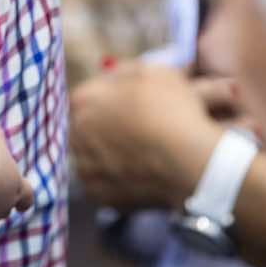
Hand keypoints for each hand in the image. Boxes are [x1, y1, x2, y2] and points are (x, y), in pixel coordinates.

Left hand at [70, 61, 228, 211]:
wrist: (189, 161)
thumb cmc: (173, 110)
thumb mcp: (153, 72)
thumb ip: (125, 71)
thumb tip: (112, 73)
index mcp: (83, 101)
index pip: (85, 96)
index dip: (107, 99)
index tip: (127, 105)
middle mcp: (76, 134)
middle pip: (83, 127)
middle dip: (101, 126)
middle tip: (131, 130)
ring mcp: (85, 167)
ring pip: (89, 156)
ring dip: (104, 153)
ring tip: (136, 153)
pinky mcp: (97, 195)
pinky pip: (101, 183)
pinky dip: (114, 179)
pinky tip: (136, 173)